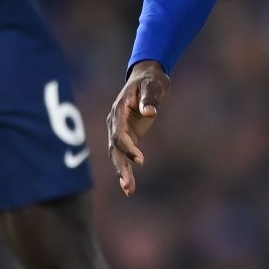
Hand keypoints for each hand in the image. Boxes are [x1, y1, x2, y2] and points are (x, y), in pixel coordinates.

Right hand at [107, 60, 169, 195]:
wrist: (147, 77)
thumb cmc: (151, 80)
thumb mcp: (153, 85)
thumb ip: (150, 99)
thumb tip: (150, 112)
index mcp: (119, 111)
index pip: (119, 134)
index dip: (127, 148)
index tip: (140, 160)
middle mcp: (115, 123)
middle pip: (114, 149)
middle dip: (120, 167)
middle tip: (128, 185)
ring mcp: (119, 130)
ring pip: (117, 155)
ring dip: (122, 173)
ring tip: (129, 191)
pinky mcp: (128, 136)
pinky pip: (124, 156)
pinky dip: (126, 170)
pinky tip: (130, 187)